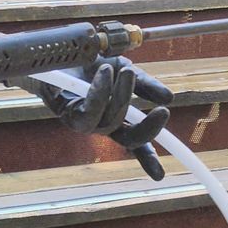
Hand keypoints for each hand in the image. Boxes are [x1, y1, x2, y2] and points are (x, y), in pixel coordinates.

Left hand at [27, 60, 171, 174]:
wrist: (58, 51)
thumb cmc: (89, 64)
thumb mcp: (123, 68)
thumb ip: (144, 83)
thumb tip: (169, 98)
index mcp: (116, 117)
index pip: (135, 142)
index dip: (147, 159)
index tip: (159, 176)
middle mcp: (101, 124)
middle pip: (128, 139)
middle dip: (148, 128)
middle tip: (164, 110)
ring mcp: (84, 122)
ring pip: (110, 122)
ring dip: (122, 95)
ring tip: (126, 70)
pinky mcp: (67, 113)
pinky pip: (88, 111)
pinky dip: (100, 92)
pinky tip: (105, 73)